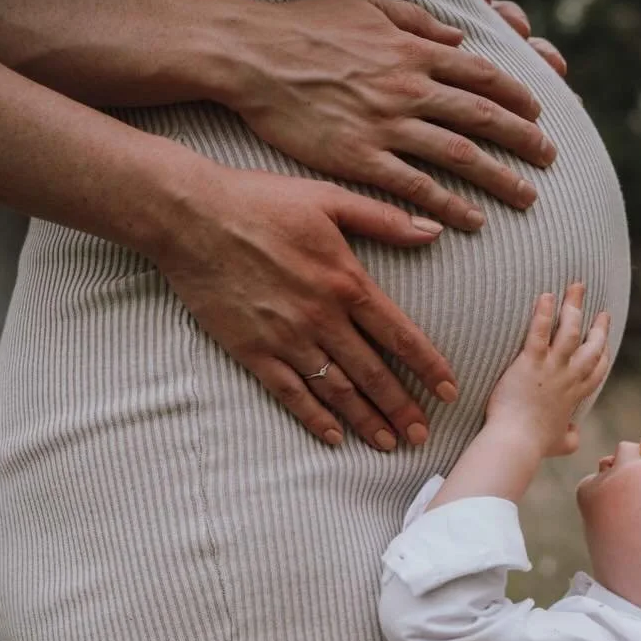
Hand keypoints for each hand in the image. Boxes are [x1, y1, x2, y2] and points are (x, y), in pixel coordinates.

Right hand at [152, 161, 457, 450]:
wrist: (192, 217)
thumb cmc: (261, 200)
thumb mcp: (329, 197)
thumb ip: (383, 219)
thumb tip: (433, 231)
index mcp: (346, 281)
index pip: (400, 335)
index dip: (428, 367)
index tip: (449, 391)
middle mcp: (322, 317)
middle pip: (373, 373)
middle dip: (402, 408)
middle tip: (422, 435)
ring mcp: (286, 338)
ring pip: (336, 390)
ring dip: (366, 421)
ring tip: (388, 443)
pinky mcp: (252, 351)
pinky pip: (290, 394)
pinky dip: (314, 419)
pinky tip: (334, 438)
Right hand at [219, 0, 554, 230]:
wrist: (255, 56)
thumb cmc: (306, 27)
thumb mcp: (368, 6)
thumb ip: (416, 21)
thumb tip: (455, 37)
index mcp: (414, 51)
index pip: (481, 75)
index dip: (516, 96)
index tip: (537, 115)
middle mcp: (409, 88)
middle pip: (483, 117)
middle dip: (523, 139)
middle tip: (549, 160)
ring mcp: (387, 125)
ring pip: (460, 155)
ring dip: (499, 178)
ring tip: (526, 197)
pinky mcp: (361, 158)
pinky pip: (416, 187)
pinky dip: (449, 205)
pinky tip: (472, 221)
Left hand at [486, 283, 609, 456]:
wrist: (516, 443)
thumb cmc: (533, 445)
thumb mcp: (560, 443)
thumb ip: (570, 437)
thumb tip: (573, 435)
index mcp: (575, 396)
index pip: (596, 370)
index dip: (603, 355)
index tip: (605, 343)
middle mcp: (568, 378)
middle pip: (591, 346)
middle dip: (598, 326)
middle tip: (602, 311)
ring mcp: (551, 368)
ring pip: (569, 331)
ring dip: (574, 307)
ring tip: (576, 287)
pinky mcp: (530, 362)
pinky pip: (538, 332)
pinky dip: (543, 312)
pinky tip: (546, 295)